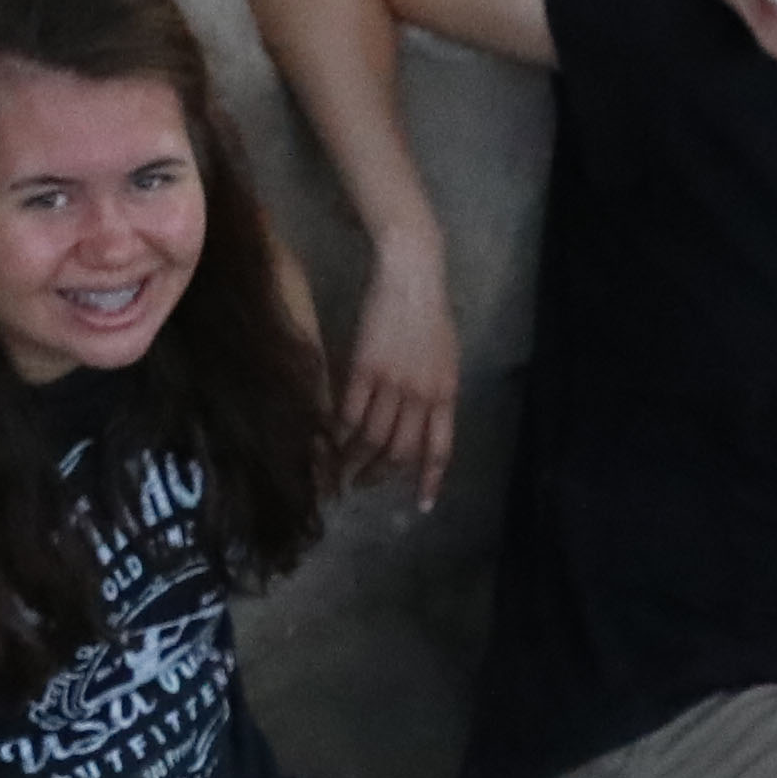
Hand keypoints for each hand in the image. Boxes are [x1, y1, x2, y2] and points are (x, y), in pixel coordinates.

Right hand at [332, 252, 464, 502]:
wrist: (411, 272)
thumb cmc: (429, 309)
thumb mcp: (445, 356)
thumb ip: (435, 390)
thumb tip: (422, 420)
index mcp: (446, 392)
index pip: (440, 447)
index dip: (429, 479)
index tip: (420, 505)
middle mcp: (421, 394)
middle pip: (401, 451)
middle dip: (381, 475)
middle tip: (364, 485)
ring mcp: (392, 382)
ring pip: (372, 437)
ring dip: (355, 460)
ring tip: (342, 471)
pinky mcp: (363, 368)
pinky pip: (349, 413)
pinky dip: (338, 432)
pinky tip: (330, 440)